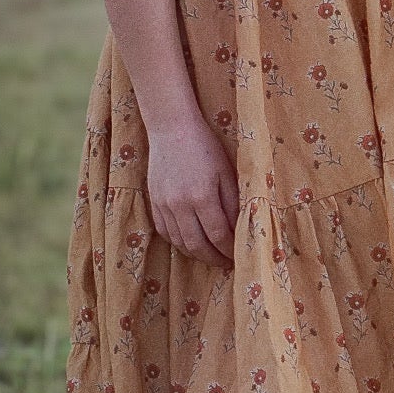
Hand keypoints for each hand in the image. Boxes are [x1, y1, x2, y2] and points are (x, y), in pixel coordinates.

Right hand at [147, 116, 239, 267]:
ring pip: (179, 241)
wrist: (172, 129)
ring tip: (209, 255)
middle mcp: (180, 205)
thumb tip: (239, 229)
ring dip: (195, 253)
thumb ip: (232, 203)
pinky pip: (164, 231)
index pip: (218, 235)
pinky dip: (178, 242)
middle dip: (213, 258)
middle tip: (225, 263)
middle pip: (197, 244)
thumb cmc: (205, 147)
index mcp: (202, 196)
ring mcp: (163, 204)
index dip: (229, 250)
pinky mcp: (153, 201)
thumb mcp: (226, 172)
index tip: (238, 256)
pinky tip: (189, 242)